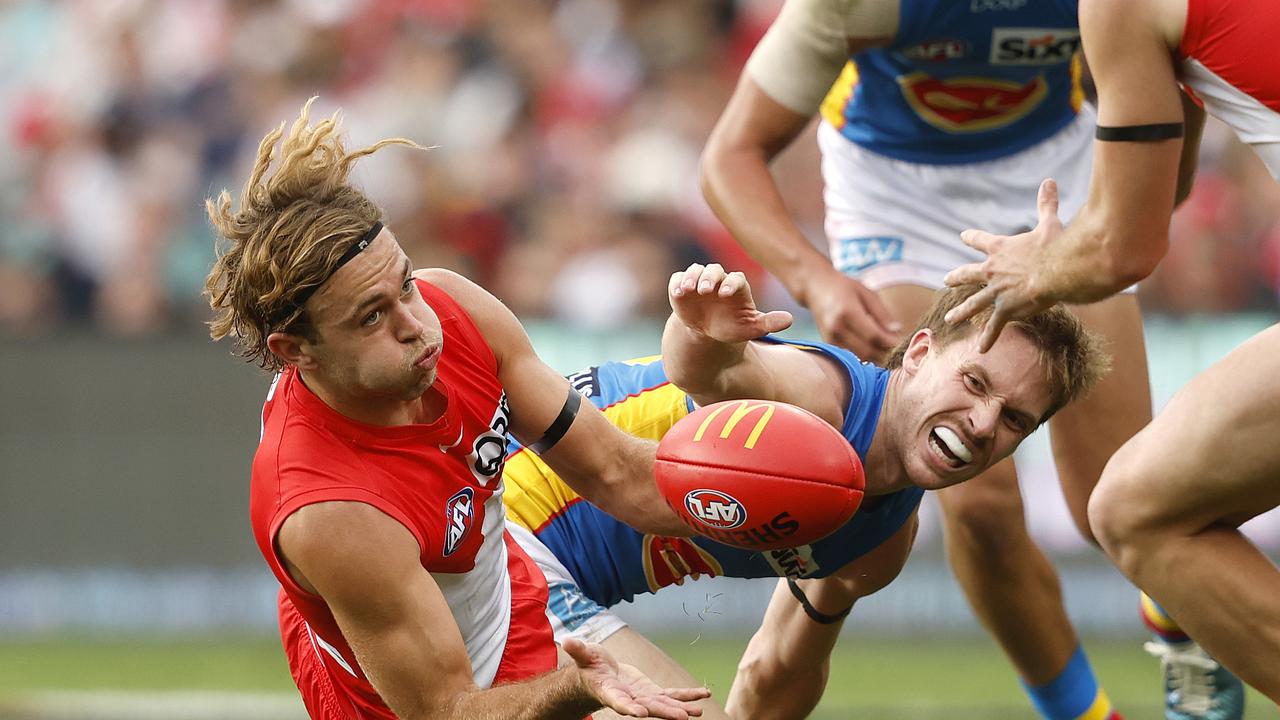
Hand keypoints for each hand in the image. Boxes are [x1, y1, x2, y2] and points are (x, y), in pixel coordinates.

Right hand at [564, 638, 709, 718]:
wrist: (599, 676)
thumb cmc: (589, 666)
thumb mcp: (584, 655)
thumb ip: (578, 650)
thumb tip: (566, 640)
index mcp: (611, 692)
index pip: (620, 702)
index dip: (629, 708)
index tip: (639, 714)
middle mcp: (629, 700)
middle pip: (648, 707)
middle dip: (665, 712)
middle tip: (682, 718)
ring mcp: (643, 697)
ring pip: (664, 704)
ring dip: (681, 707)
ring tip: (697, 712)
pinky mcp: (652, 693)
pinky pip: (672, 695)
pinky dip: (686, 696)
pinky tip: (702, 696)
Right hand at [669, 263, 792, 343]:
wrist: (707, 332)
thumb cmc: (731, 326)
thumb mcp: (750, 327)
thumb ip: (768, 323)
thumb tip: (790, 319)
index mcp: (736, 286)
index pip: (735, 279)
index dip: (730, 283)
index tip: (724, 294)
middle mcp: (718, 279)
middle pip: (714, 270)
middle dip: (709, 278)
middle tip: (705, 290)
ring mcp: (699, 280)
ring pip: (696, 270)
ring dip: (692, 277)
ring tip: (689, 289)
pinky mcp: (682, 285)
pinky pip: (678, 279)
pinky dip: (677, 283)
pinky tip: (677, 293)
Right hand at [802, 269, 900, 360]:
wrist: (815, 288)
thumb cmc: (844, 287)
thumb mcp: (867, 293)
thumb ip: (882, 313)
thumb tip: (897, 331)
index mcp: (847, 312)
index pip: (873, 336)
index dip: (890, 343)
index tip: (904, 344)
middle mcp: (836, 328)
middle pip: (867, 350)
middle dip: (886, 354)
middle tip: (901, 351)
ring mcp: (830, 338)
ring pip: (860, 356)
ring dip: (877, 357)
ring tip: (890, 351)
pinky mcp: (829, 344)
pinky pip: (852, 355)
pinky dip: (866, 355)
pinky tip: (876, 349)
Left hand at [943, 178, 1062, 351]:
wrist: (1057, 270)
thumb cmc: (1055, 246)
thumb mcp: (1049, 222)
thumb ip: (1046, 203)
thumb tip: (1049, 180)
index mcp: (1000, 248)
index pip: (980, 240)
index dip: (972, 237)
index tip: (962, 236)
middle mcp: (992, 270)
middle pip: (968, 274)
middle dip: (956, 277)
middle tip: (945, 280)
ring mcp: (996, 291)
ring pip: (973, 303)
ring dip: (962, 312)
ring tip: (950, 319)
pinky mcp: (1005, 309)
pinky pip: (994, 326)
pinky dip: (988, 338)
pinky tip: (980, 349)